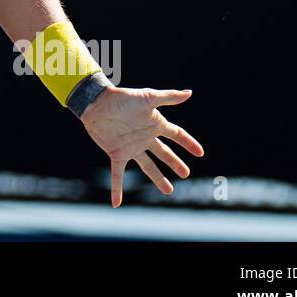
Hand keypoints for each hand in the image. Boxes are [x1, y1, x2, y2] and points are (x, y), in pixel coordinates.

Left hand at [79, 86, 203, 207]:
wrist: (96, 102)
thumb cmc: (123, 97)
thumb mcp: (148, 97)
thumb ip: (168, 97)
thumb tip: (190, 93)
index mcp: (154, 124)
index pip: (176, 135)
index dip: (188, 143)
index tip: (200, 153)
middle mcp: (145, 137)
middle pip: (164, 153)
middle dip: (175, 163)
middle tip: (186, 174)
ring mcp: (131, 147)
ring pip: (148, 166)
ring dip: (158, 178)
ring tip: (168, 190)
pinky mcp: (116, 153)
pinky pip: (118, 175)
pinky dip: (117, 189)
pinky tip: (116, 203)